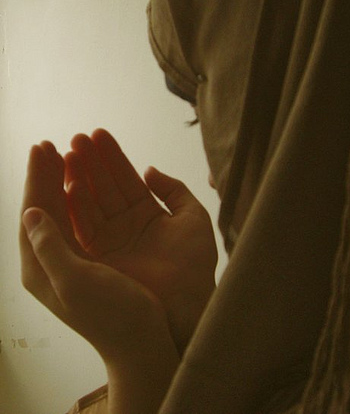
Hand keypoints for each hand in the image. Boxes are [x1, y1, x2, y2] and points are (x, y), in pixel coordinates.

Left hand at [20, 144, 178, 412]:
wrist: (140, 341)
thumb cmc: (112, 315)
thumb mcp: (75, 283)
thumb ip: (49, 247)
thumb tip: (29, 212)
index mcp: (42, 267)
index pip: (33, 211)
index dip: (37, 178)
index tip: (42, 148)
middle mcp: (52, 260)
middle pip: (45, 206)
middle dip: (46, 174)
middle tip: (49, 145)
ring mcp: (73, 258)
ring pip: (65, 210)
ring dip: (65, 180)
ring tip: (68, 153)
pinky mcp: (94, 257)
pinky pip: (84, 220)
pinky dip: (83, 197)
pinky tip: (86, 183)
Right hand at [64, 129, 217, 351]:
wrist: (186, 304)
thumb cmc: (195, 262)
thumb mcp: (192, 216)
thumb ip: (173, 189)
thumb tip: (149, 169)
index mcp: (148, 212)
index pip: (126, 177)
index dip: (113, 156)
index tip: (98, 134)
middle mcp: (126, 223)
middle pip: (104, 186)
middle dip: (91, 161)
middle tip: (76, 138)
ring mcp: (111, 238)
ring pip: (91, 202)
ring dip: (79, 178)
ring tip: (68, 153)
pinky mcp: (98, 256)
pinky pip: (84, 226)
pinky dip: (76, 206)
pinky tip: (69, 184)